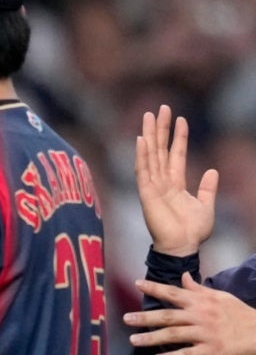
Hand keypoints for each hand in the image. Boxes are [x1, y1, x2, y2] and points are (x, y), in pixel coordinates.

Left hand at [126, 272, 255, 354]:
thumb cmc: (240, 315)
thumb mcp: (221, 297)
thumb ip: (199, 289)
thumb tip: (184, 276)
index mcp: (201, 302)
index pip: (174, 292)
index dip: (155, 287)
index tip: (136, 283)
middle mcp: (200, 316)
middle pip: (168, 315)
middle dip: (145, 317)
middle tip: (125, 319)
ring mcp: (205, 334)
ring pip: (173, 335)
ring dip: (152, 338)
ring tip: (134, 340)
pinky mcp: (211, 351)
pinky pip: (187, 354)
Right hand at [134, 105, 217, 256]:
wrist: (184, 246)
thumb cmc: (193, 231)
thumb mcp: (206, 205)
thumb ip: (207, 188)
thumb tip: (213, 170)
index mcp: (175, 184)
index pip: (176, 154)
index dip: (178, 136)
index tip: (180, 118)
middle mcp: (161, 182)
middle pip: (160, 149)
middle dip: (160, 128)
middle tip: (160, 108)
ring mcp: (152, 186)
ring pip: (150, 155)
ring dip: (150, 135)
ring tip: (149, 116)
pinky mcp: (146, 193)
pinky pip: (143, 170)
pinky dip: (141, 155)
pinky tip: (141, 140)